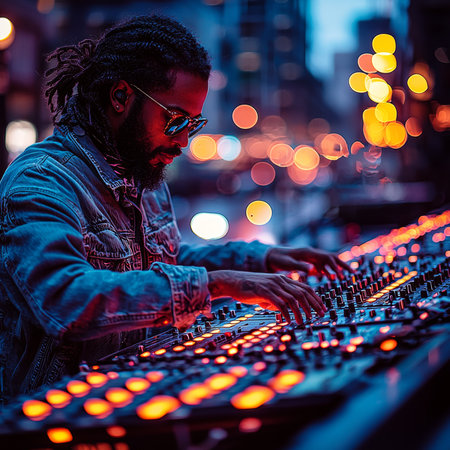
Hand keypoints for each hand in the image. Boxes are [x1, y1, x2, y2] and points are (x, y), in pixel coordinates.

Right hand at [208, 270, 325, 324]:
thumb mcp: (265, 291)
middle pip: (303, 292)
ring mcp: (272, 285)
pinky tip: (288, 321)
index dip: (316, 298)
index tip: (323, 308)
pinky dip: (286, 314)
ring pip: (293, 299)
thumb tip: (283, 311)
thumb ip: (276, 299)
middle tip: (321, 315)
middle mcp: (280, 281)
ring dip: (300, 312)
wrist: (231, 281)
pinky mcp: (264, 291)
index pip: (305, 287)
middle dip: (314, 305)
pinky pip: (280, 304)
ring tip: (303, 322)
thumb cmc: (248, 288)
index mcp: (282, 279)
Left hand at [266, 247, 352, 279]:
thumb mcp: (288, 263)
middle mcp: (312, 253)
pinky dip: (327, 270)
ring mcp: (311, 257)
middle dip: (342, 265)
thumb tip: (312, 270)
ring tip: (345, 277)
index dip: (335, 266)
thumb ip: (300, 266)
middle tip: (353, 273)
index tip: (341, 274)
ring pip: (328, 261)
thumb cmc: (278, 258)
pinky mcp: (309, 262)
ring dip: (336, 268)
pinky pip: (322, 265)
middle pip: (331, 257)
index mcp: (308, 253)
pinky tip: (331, 278)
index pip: (326, 257)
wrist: (271, 255)